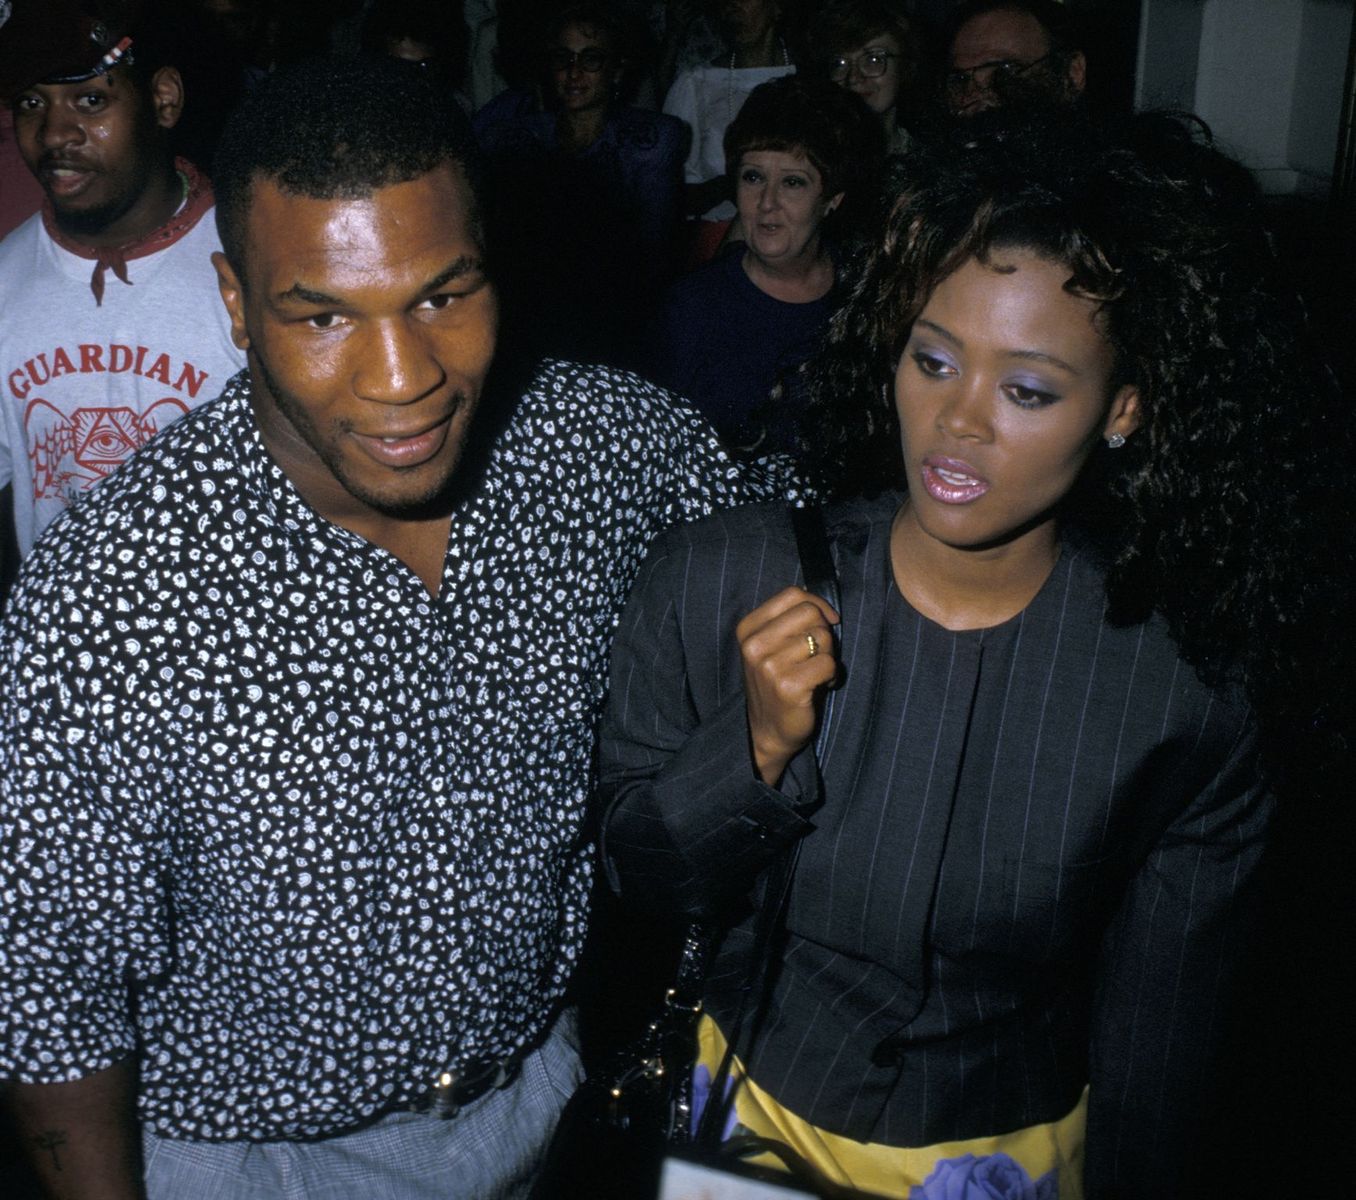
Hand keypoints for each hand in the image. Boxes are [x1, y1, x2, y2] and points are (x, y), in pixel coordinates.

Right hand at [737, 587, 839, 786]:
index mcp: (748, 628)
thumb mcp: (772, 645)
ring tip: (815, 673)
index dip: (817, 604)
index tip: (826, 621)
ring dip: (828, 656)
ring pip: (822, 637)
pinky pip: (828, 663)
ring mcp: (768, 666)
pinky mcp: (787, 686)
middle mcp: (754, 645)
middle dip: (823, 631)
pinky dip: (831, 675)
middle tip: (816, 654)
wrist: (767, 730)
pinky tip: (819, 686)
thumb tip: (824, 608)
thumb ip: (790, 621)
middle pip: (810, 613)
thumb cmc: (776, 683)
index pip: (792, 595)